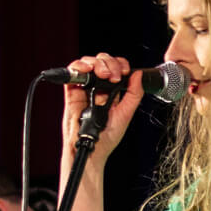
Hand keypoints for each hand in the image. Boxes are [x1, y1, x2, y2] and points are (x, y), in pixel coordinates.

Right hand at [60, 53, 144, 170]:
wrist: (92, 149)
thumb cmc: (107, 138)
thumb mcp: (126, 114)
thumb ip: (134, 94)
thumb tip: (138, 75)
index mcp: (112, 91)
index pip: (116, 67)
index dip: (120, 65)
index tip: (124, 73)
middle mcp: (98, 87)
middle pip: (102, 61)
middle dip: (109, 63)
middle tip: (113, 76)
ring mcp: (85, 88)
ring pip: (88, 63)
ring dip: (96, 63)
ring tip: (102, 74)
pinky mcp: (72, 92)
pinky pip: (72, 72)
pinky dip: (78, 66)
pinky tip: (87, 70)